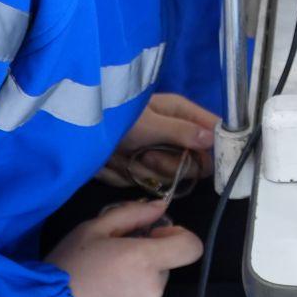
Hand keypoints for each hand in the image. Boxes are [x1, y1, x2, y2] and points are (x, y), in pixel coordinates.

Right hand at [47, 199, 203, 296]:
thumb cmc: (65, 268)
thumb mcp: (92, 230)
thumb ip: (133, 214)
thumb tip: (161, 207)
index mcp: (146, 260)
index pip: (191, 247)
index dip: (178, 238)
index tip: (155, 238)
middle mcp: (152, 290)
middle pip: (163, 271)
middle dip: (145, 265)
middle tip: (110, 267)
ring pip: (148, 296)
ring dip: (133, 290)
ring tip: (99, 292)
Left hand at [96, 93, 217, 188]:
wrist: (79, 132)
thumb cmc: (116, 116)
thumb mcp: (149, 122)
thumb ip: (181, 132)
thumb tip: (212, 139)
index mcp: (182, 113)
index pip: (215, 130)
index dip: (217, 147)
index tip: (207, 162)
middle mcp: (175, 134)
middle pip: (196, 162)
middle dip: (171, 164)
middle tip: (149, 153)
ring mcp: (158, 153)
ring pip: (171, 177)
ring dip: (147, 170)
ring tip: (128, 155)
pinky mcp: (142, 170)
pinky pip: (147, 183)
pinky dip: (129, 176)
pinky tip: (118, 163)